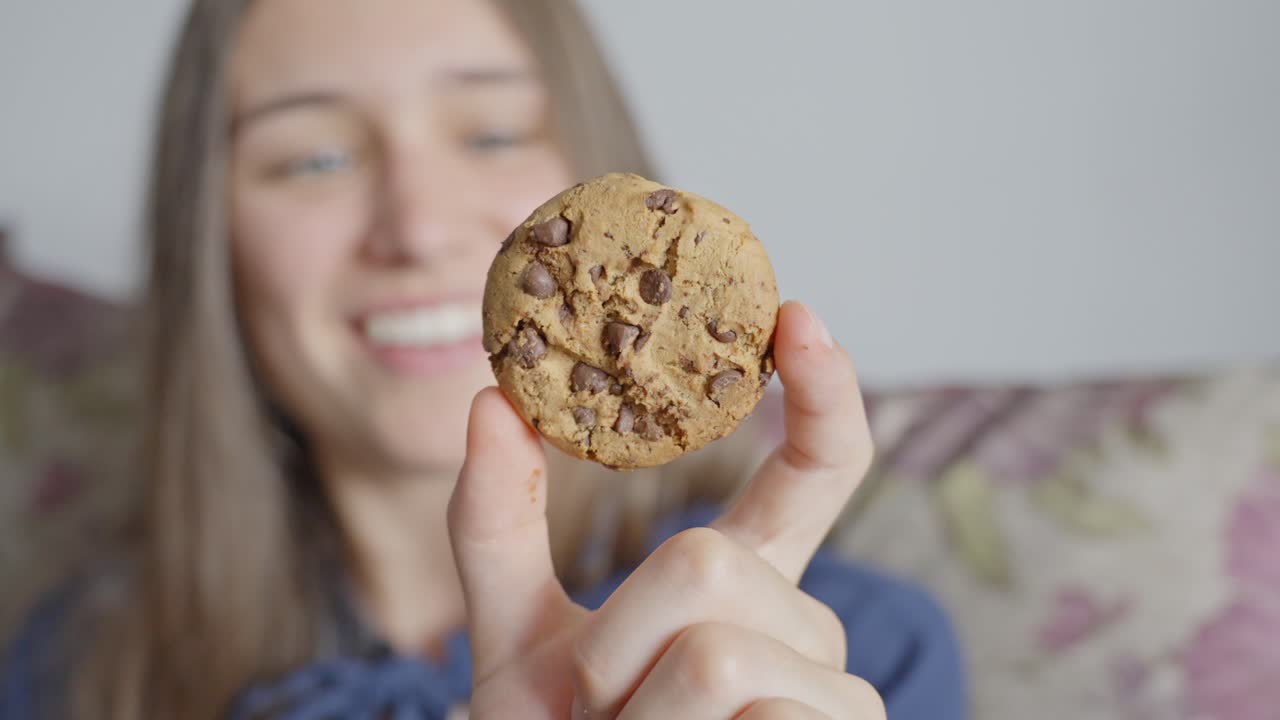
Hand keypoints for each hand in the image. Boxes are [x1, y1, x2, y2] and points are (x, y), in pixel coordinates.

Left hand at [448, 301, 881, 718]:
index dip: (822, 393)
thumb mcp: (510, 639)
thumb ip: (497, 526)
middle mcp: (804, 625)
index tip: (797, 316)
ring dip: (631, 715)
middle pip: (710, 563)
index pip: (815, 473)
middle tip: (592, 709)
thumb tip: (490, 399)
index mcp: (743, 582)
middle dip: (613, 644)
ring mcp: (836, 696)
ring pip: (720, 656)